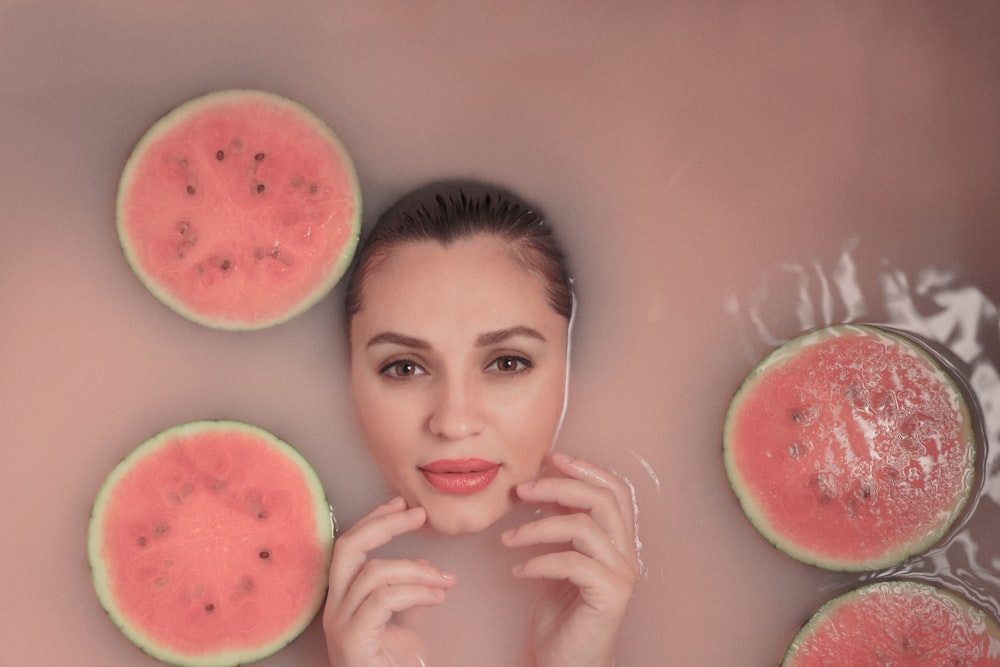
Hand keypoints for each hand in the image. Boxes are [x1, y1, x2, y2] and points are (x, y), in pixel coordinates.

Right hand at [323, 496, 455, 666]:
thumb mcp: (403, 625)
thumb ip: (406, 595)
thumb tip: (425, 568)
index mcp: (342, 600)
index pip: (348, 547)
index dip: (373, 520)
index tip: (401, 504)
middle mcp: (334, 610)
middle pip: (348, 548)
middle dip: (384, 524)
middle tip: (418, 514)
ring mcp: (340, 626)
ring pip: (373, 573)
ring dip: (417, 569)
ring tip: (445, 580)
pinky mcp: (353, 641)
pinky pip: (383, 600)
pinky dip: (415, 591)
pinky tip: (437, 596)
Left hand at [501, 452, 640, 666]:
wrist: (566, 664)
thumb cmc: (561, 616)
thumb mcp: (559, 560)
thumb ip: (562, 527)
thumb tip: (546, 486)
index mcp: (618, 541)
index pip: (615, 490)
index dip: (586, 469)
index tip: (551, 458)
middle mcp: (627, 554)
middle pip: (602, 500)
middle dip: (558, 487)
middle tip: (521, 490)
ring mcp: (622, 575)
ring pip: (584, 527)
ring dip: (538, 527)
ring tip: (508, 539)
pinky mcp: (610, 595)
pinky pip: (572, 562)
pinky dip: (539, 561)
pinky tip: (518, 571)